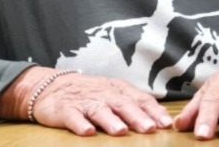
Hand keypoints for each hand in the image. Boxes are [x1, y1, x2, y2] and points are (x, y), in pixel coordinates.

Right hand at [0, 67, 171, 135]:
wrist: (52, 85)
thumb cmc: (91, 92)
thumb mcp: (114, 93)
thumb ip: (134, 104)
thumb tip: (161, 120)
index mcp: (119, 90)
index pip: (140, 99)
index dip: (154, 111)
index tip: (166, 124)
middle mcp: (104, 94)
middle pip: (123, 105)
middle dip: (137, 117)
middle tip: (150, 128)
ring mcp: (85, 101)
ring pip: (100, 110)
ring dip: (111, 121)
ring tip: (121, 131)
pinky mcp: (65, 110)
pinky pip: (73, 117)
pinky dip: (80, 124)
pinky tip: (87, 133)